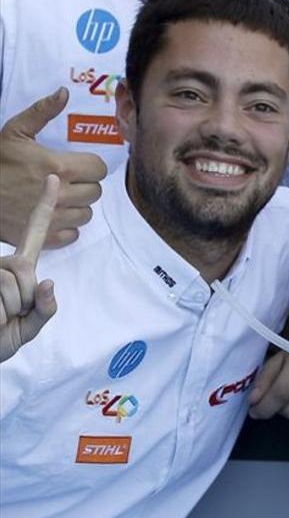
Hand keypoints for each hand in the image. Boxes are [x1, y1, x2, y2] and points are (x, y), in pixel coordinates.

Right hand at [0, 89, 105, 247]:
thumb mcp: (15, 132)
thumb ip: (42, 112)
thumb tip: (64, 93)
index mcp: (61, 167)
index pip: (99, 169)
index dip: (89, 166)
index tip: (76, 165)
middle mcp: (63, 194)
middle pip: (95, 191)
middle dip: (83, 185)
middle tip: (64, 181)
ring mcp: (55, 218)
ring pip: (86, 213)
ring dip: (76, 206)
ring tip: (58, 197)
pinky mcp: (45, 236)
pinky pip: (73, 234)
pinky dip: (66, 227)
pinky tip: (52, 214)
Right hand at [0, 175, 58, 361]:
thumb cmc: (0, 339)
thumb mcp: (29, 327)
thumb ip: (44, 309)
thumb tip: (48, 283)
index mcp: (18, 269)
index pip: (35, 234)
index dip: (44, 206)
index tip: (54, 178)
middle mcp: (1, 264)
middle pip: (24, 268)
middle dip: (24, 299)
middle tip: (11, 314)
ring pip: (11, 285)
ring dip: (9, 310)